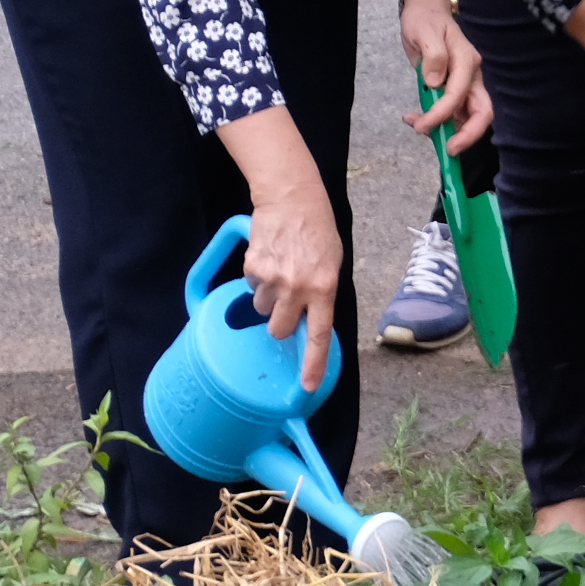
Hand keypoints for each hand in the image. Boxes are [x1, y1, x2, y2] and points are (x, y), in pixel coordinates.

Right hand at [215, 107, 343, 395]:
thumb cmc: (318, 230)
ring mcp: (273, 279)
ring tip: (281, 271)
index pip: (318, 335)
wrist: (292, 198)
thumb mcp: (333, 264)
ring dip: (269, 297)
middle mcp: (298, 288)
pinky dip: (258, 279)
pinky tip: (270, 259)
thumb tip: (309, 323)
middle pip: (279, 330)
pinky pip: (251, 287)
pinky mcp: (253, 268)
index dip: (312, 364)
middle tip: (288, 301)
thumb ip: (322, 294)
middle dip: (280, 323)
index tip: (307, 387)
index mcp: (324, 288)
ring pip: (262, 309)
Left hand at [394, 0, 489, 146]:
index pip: (461, 93)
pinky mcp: (453, 92)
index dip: (444, 113)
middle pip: (482, 111)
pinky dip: (435, 122)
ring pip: (467, 117)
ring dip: (447, 130)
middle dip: (468, 134)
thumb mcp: (424, 31)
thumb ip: (434, 55)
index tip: (423, 125)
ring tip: (419, 128)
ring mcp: (464, 85)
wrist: (424, 13)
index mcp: (467, 61)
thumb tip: (436, 82)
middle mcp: (471, 76)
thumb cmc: (425, 20)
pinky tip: (414, 118)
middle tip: (449, 151)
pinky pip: (451, 113)